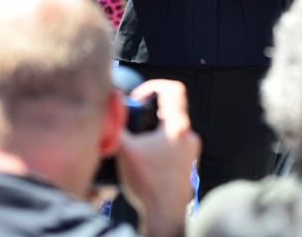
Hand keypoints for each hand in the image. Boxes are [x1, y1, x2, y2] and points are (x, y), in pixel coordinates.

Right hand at [116, 79, 200, 236]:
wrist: (165, 214)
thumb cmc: (149, 184)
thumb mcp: (125, 150)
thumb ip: (117, 127)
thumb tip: (109, 111)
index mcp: (177, 126)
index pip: (174, 89)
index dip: (154, 87)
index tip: (139, 97)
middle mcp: (189, 135)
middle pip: (171, 110)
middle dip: (151, 112)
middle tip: (134, 121)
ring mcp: (191, 151)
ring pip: (172, 130)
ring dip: (155, 131)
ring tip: (138, 143)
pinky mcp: (189, 164)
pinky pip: (174, 146)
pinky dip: (160, 146)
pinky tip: (145, 159)